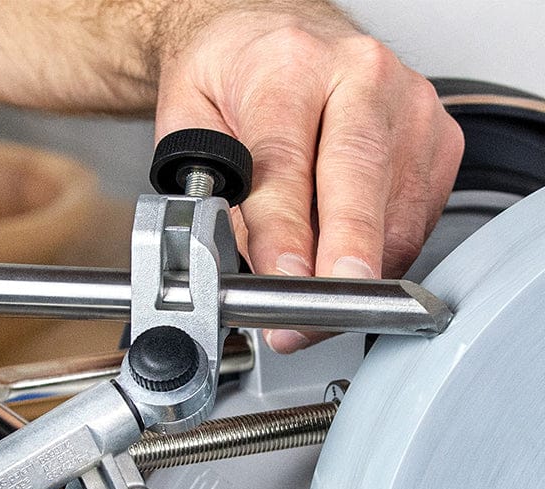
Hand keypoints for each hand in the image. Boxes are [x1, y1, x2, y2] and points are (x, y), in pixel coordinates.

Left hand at [154, 3, 464, 351]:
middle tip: (320, 314)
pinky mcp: (438, 142)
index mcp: (289, 65)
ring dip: (357, 279)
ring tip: (311, 311)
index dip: (286, 232)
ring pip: (395, 216)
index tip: (283, 280)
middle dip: (342, 260)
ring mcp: (410, 108)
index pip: (287, 164)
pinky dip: (382, 261)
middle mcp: (361, 77)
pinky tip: (344, 271)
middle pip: (359, 184)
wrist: (275, 36)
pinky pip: (415, 222)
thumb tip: (247, 264)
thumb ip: (212, 190)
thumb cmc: (233, 77)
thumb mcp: (189, 123)